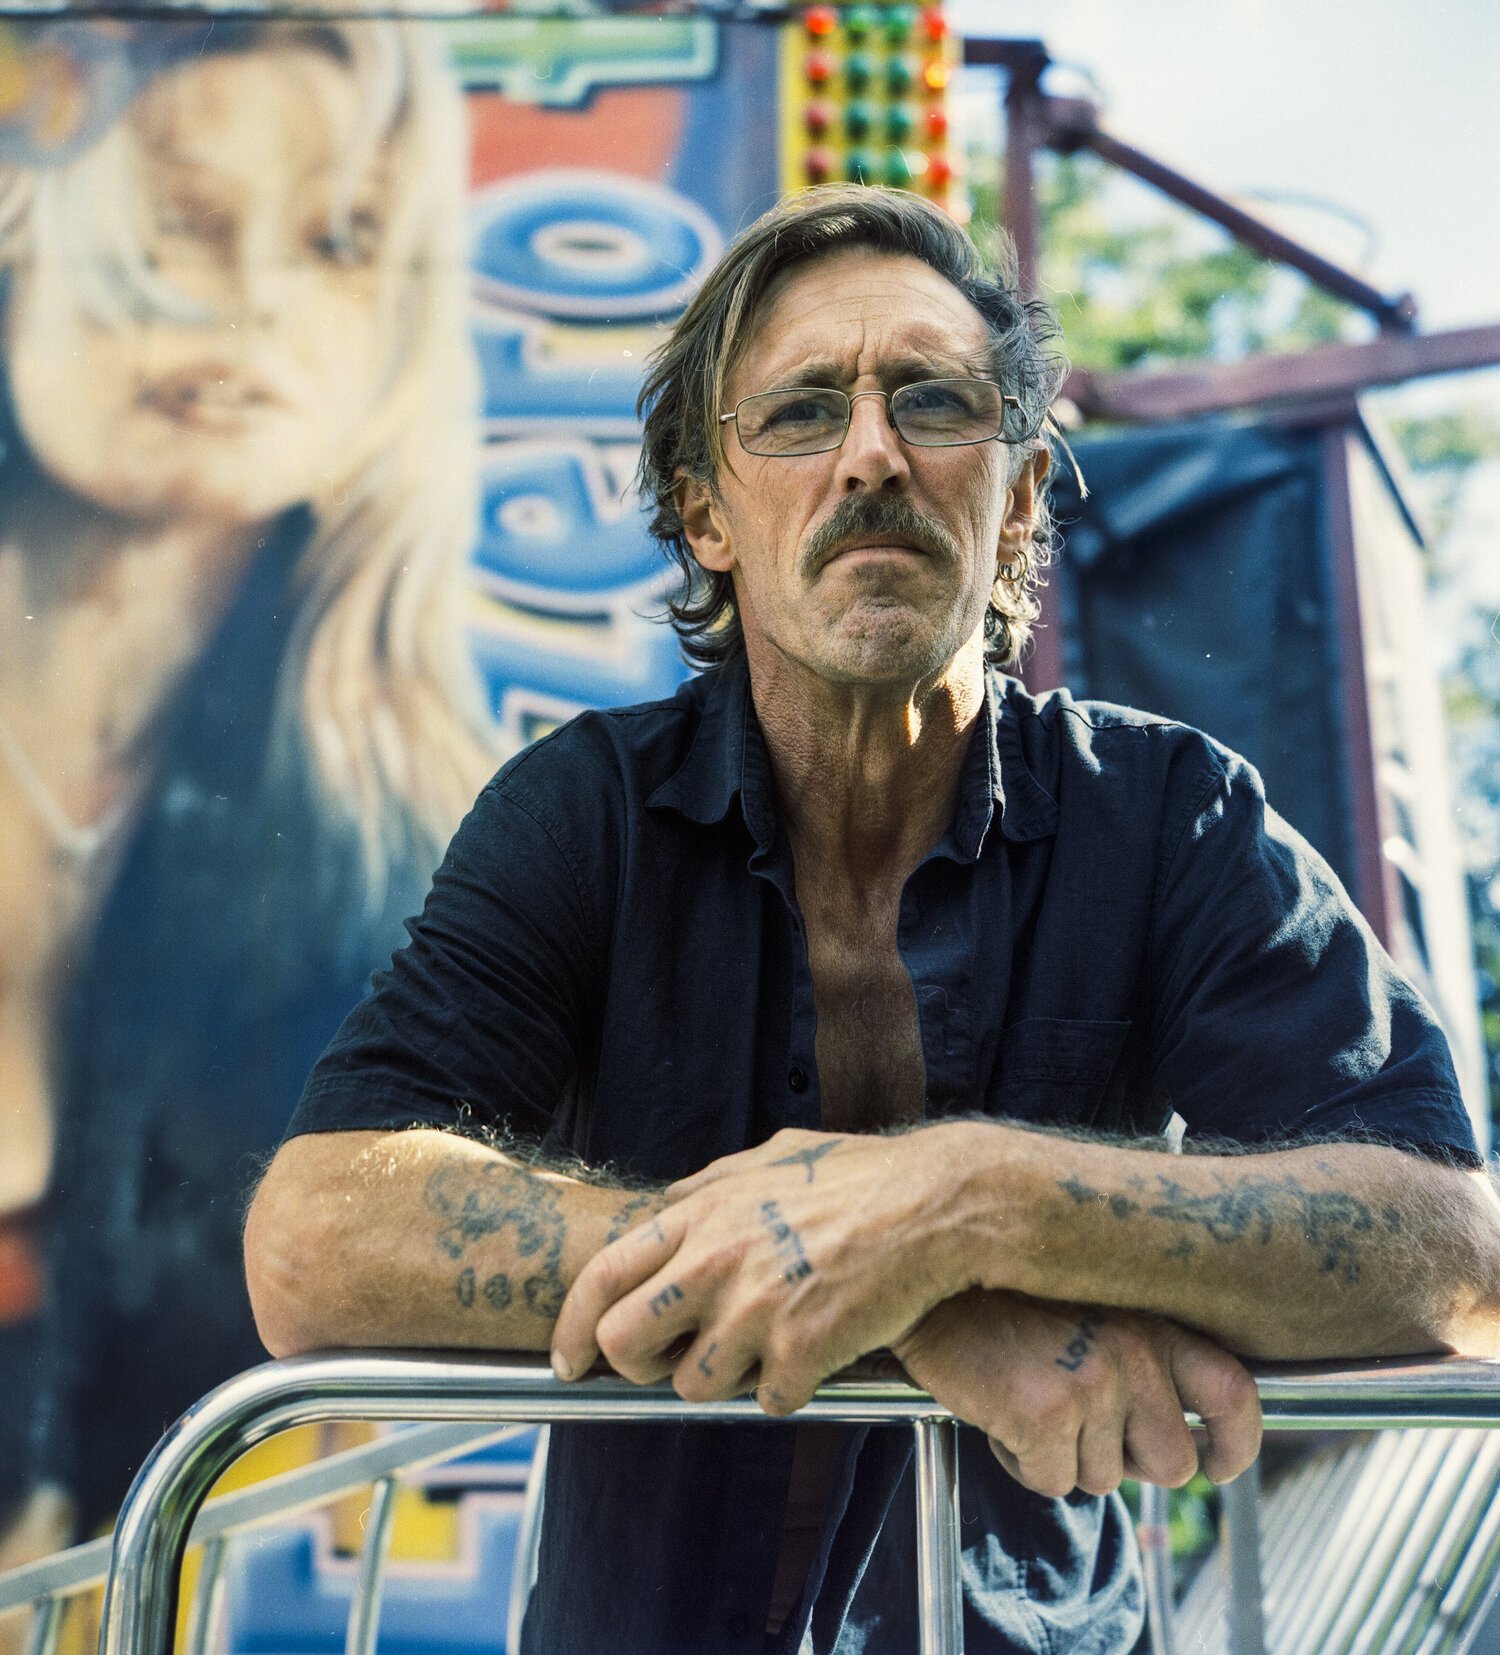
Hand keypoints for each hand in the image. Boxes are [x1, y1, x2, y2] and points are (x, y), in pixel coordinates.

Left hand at [550, 1127, 971, 1413]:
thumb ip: (709, 1186)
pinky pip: (769, 1401)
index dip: (571, 1329)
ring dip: (725, 1378)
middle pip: (624, 1346)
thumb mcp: (770, 1157)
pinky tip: (818, 1348)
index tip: (568, 1361)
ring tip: (767, 1341)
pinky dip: (789, 1386)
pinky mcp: (801, 1352)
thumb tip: (667, 1205)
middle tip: (673, 1360)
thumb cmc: (858, 1175)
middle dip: (640, 1366)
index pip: (601, 1278)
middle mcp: (715, 1263)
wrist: (933, 1204)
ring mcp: (755, 1311)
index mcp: (701, 1216)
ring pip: (694, 1388)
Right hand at [893, 1290, 1260, 1496]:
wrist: (929, 1278)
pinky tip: (1001, 1408)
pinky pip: (1051, 1481)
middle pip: (1170, 1464)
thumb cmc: (1005, 1298)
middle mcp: (1135, 1348)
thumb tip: (1176, 1437)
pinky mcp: (1044, 1411)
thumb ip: (1141, 1355)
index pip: (1233, 1392)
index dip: (1235, 1442)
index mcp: (1153, 1319)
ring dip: (1063, 1456)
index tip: (1218, 1462)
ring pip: (1102, 1478)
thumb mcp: (1091, 1307)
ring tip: (1027, 1395)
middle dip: (1124, 1460)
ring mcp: (1092, 1380)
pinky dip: (1023, 1461)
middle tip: (1075, 1418)